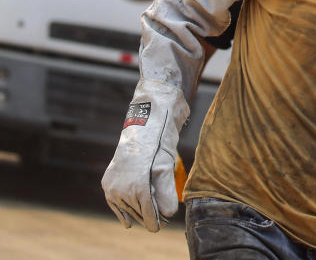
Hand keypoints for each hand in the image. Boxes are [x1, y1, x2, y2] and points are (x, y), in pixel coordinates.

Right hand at [101, 79, 187, 231]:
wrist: (141, 128)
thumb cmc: (157, 146)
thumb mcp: (167, 168)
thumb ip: (166, 192)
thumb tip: (168, 214)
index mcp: (138, 186)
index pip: (148, 212)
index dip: (155, 221)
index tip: (160, 227)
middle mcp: (121, 188)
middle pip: (138, 211)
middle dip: (149, 217)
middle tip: (160, 223)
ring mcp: (112, 185)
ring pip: (126, 207)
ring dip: (137, 214)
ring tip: (149, 218)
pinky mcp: (107, 181)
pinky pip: (114, 202)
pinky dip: (122, 211)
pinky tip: (128, 222)